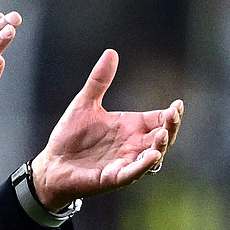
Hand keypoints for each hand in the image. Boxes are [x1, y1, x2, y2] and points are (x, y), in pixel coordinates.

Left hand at [30, 49, 181, 208]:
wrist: (52, 164)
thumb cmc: (70, 136)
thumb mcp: (85, 103)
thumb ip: (99, 81)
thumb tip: (111, 52)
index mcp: (130, 127)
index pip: (158, 120)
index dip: (171, 114)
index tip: (178, 104)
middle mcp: (132, 145)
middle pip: (161, 137)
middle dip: (170, 127)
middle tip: (174, 114)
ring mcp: (125, 162)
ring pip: (151, 156)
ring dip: (160, 146)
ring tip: (162, 133)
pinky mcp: (113, 177)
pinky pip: (133, 172)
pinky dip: (143, 166)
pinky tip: (152, 156)